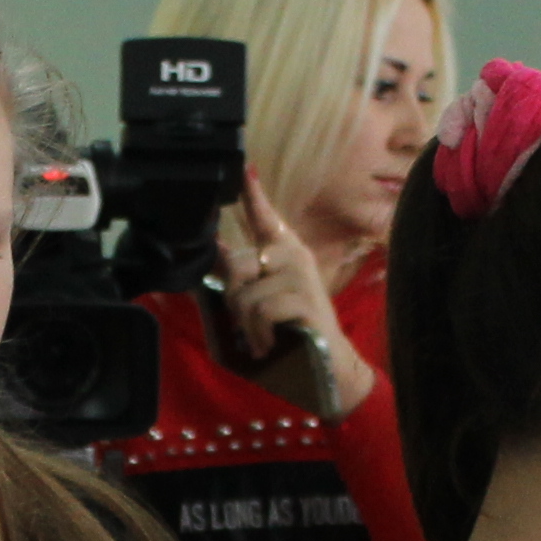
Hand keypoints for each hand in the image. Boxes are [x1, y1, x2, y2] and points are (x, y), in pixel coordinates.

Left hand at [220, 176, 372, 422]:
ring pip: (244, 294)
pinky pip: (261, 310)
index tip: (245, 170)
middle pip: (237, 264)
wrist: (325, 370)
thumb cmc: (288, 338)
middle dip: (233, 299)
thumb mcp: (258, 307)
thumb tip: (215, 252)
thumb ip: (240, 280)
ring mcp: (302, 277)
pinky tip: (269, 344)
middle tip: (249, 322)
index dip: (253, 195)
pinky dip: (258, 334)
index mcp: (283, 255)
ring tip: (262, 338)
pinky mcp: (306, 300)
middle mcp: (295, 257)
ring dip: (246, 326)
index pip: (265, 219)